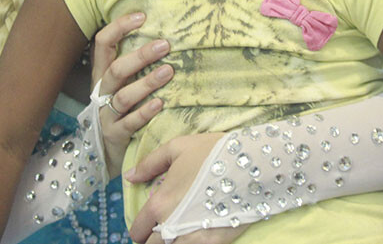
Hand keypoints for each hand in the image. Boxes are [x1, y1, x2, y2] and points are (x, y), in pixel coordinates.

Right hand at [92, 13, 173, 176]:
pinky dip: (144, 112)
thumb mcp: (124, 85)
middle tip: (165, 44)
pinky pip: (129, 122)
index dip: (119, 27)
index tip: (142, 16)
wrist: (109, 153)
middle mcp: (101, 92)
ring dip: (146, 82)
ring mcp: (106, 114)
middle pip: (116, 69)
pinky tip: (160, 103)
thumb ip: (137, 65)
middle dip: (140, 55)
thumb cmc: (124, 111)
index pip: (103, 43)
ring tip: (169, 71)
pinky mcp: (114, 135)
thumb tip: (166, 36)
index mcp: (103, 74)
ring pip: (123, 95)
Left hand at [126, 133, 250, 243]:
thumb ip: (149, 163)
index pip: (137, 232)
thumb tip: (129, 177)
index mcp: (159, 204)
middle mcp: (171, 226)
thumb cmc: (213, 152)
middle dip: (154, 240)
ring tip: (180, 232)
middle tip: (164, 230)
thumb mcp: (177, 148)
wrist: (253, 165)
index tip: (149, 224)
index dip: (140, 229)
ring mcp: (192, 238)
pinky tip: (196, 234)